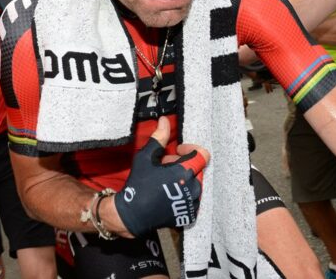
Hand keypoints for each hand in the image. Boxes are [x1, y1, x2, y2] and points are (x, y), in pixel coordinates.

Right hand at [112, 116, 209, 236]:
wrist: (132, 214)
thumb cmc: (138, 184)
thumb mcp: (146, 157)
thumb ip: (159, 138)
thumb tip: (164, 120)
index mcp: (185, 172)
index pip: (203, 155)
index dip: (191, 149)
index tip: (178, 151)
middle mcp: (193, 188)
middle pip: (197, 168)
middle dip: (183, 164)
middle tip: (166, 165)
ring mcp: (193, 203)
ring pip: (195, 183)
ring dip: (184, 178)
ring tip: (166, 180)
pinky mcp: (190, 215)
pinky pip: (193, 198)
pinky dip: (184, 192)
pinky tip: (168, 193)